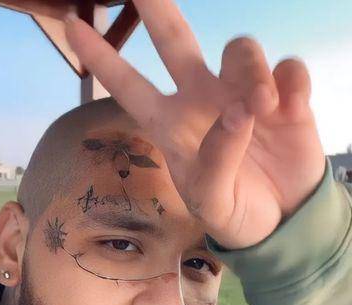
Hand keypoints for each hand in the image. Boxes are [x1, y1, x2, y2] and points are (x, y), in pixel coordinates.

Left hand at [65, 0, 325, 248]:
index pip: (130, 88)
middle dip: (159, 11)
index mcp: (172, 126)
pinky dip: (292, 82)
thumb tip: (238, 111)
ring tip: (261, 108)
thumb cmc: (233, 213)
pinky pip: (288, 68)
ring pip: (240, 50)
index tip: (73, 26)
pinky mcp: (284, 96)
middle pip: (176, 42)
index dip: (103, 59)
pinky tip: (292, 109)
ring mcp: (242, 93)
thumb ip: (217, 161)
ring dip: (251, 71)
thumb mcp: (213, 202)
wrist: (280, 222)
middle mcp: (202, 100)